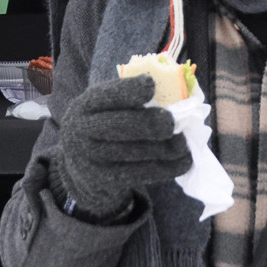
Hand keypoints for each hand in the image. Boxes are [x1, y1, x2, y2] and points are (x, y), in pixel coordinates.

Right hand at [50, 74, 191, 217]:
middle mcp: (83, 131)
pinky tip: (184, 160)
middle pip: (123, 125)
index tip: (151, 86)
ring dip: (169, 147)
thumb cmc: (103, 127)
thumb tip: (174, 94)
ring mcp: (93, 158)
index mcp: (85, 105)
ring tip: (184, 142)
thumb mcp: (104, 108)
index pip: (107, 95)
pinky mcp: (107, 180)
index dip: (130, 90)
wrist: (81, 169)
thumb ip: (128, 98)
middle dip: (153, 123)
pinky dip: (170, 167)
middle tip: (173, 122)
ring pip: (139, 151)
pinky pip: (145, 173)